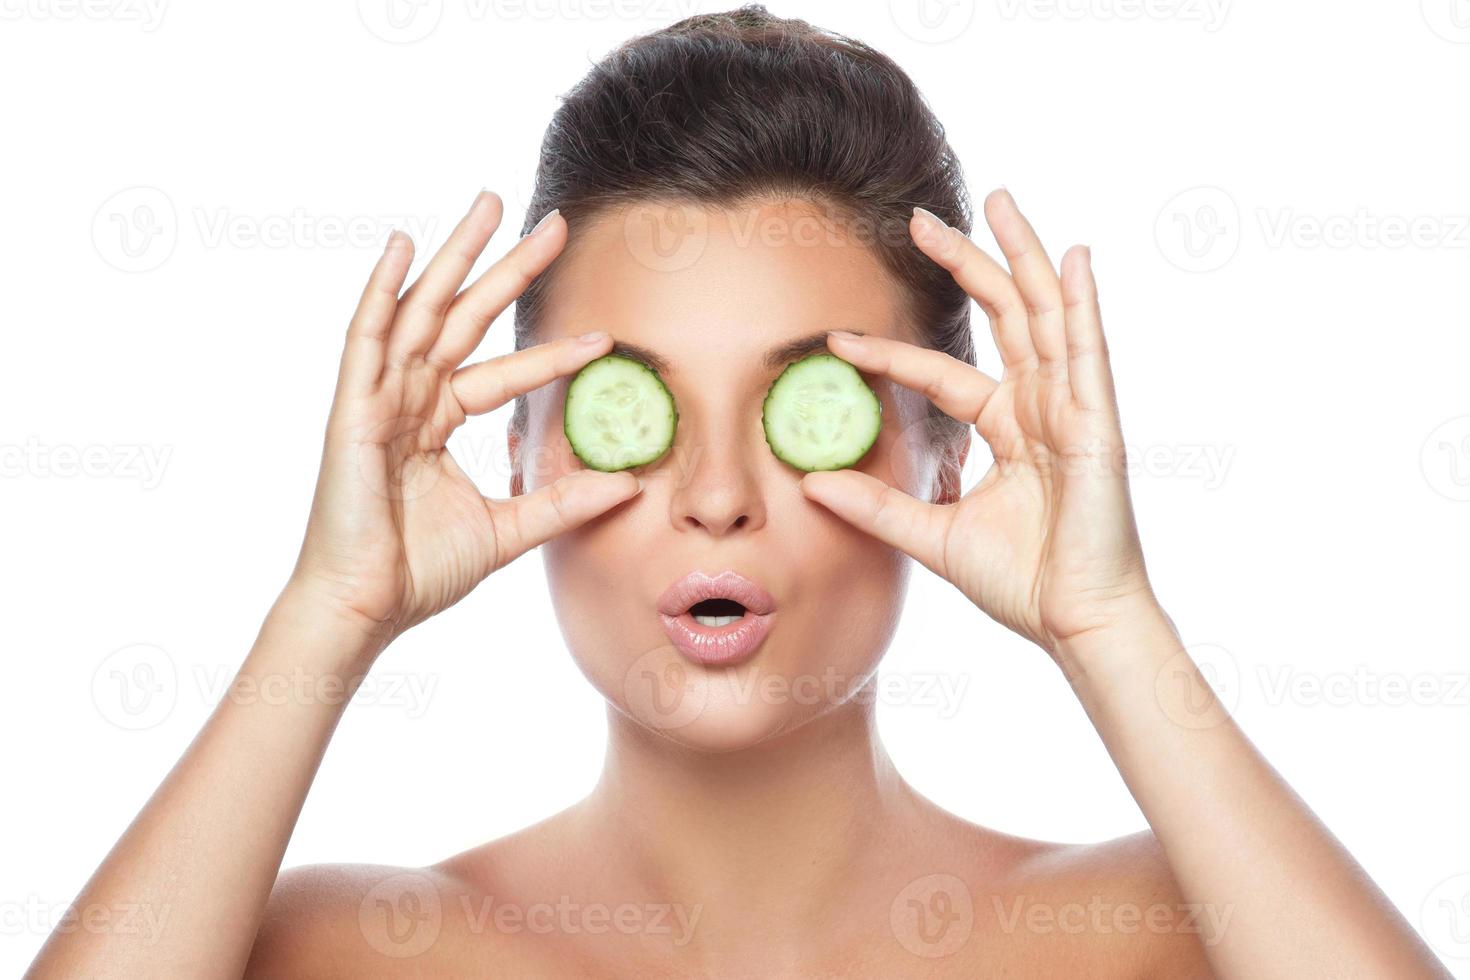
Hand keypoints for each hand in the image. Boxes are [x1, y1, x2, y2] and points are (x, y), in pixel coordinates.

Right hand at [286, 191, 641, 645]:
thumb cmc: (418, 572)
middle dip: (508, 269)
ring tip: (490, 205)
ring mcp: (377, 398)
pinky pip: (366, 337)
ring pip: (422, 310)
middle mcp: (408, 399)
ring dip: (456, 256)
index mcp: (436, 422)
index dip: (551, 354)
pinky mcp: (351, 409)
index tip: (604, 339)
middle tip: (554, 224)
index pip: (502, 373)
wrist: (365, 608)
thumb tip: (629, 484)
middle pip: (465, 318)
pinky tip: (403, 245)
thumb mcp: (508, 530)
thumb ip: (562, 502)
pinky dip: (382, 290)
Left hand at [799, 189, 1155, 656]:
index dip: (891, 353)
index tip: (837, 339)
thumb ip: (877, 507)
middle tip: (921, 218)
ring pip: (1044, 314)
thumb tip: (811, 481)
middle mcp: (1040, 407)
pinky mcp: (1098, 424)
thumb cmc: (1020, 583)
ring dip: (1021, 256)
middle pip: (1002, 316)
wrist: (1073, 623)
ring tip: (999, 200)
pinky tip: (1074, 257)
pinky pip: (1090, 352)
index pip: (941, 373)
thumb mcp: (931, 535)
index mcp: (1008, 429)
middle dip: (965, 263)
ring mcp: (1072, 409)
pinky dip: (1083, 303)